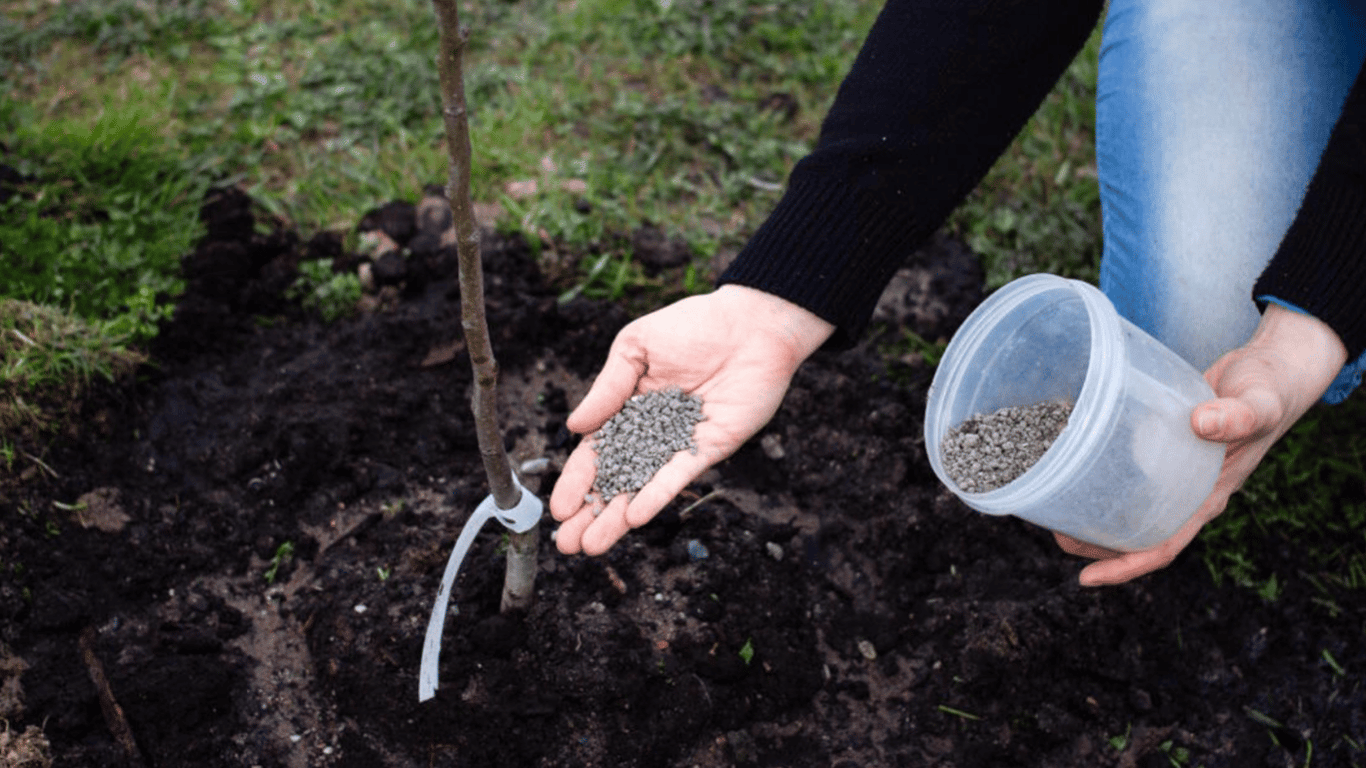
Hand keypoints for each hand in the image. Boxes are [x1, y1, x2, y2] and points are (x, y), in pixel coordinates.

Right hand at [550, 285, 834, 555]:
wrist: (751, 324)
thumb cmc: (692, 326)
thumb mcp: (636, 347)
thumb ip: (607, 388)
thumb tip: (574, 427)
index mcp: (628, 408)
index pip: (596, 452)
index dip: (577, 481)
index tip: (558, 509)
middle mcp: (652, 432)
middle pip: (616, 480)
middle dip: (591, 513)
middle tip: (567, 544)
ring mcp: (679, 443)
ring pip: (643, 487)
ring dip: (618, 518)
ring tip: (591, 546)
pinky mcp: (709, 447)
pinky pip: (678, 476)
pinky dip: (657, 495)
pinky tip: (635, 518)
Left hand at [1055, 304, 1348, 585]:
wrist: (1272, 370)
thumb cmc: (1270, 392)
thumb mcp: (1259, 404)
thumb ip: (1238, 417)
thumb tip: (1202, 424)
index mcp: (1209, 496)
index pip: (1165, 545)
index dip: (1125, 566)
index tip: (1086, 578)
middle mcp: (1189, 491)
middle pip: (1138, 532)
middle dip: (1098, 544)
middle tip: (1056, 537)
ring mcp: (1177, 471)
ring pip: (1132, 505)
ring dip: (1095, 513)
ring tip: (1056, 511)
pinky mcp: (1165, 446)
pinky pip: (1132, 470)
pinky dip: (1105, 473)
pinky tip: (1076, 464)